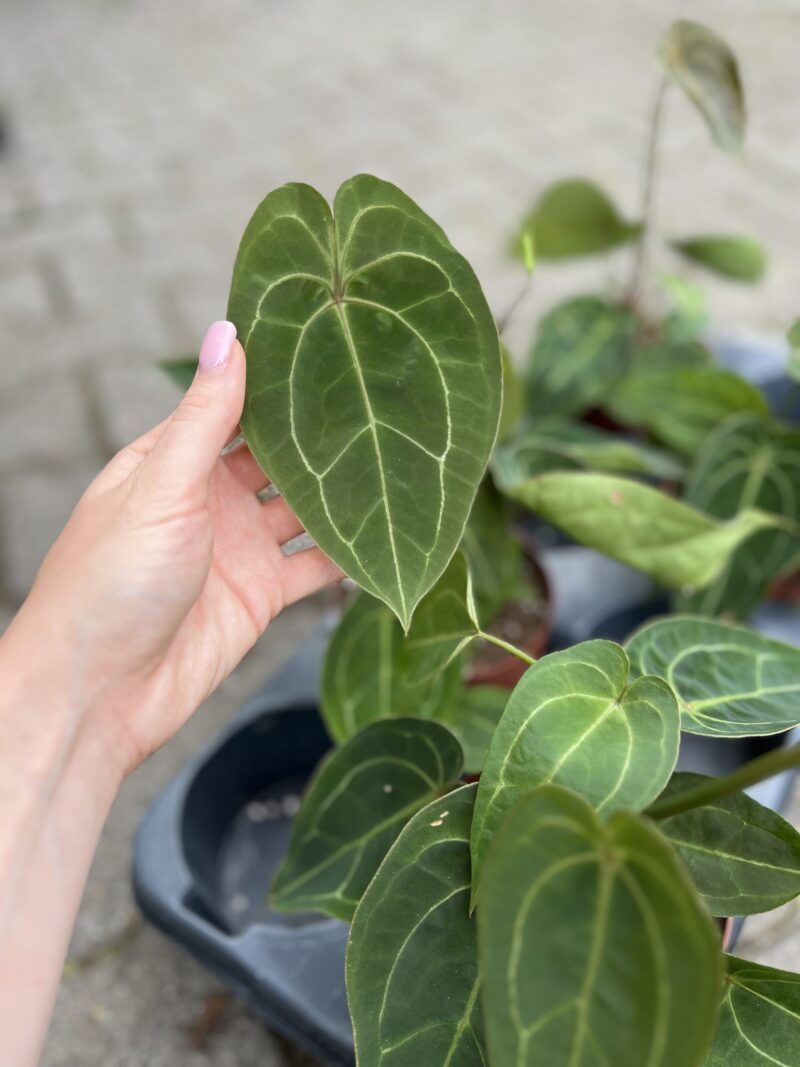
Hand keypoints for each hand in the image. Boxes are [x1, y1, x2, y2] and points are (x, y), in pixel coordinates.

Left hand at [6, 321, 341, 777]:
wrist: (102, 693)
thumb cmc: (109, 581)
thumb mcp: (161, 486)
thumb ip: (204, 416)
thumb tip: (226, 334)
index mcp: (170, 461)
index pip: (231, 405)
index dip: (274, 380)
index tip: (327, 346)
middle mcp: (207, 498)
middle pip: (273, 455)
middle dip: (317, 434)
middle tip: (377, 398)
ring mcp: (237, 547)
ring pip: (302, 507)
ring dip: (339, 490)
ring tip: (393, 456)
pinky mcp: (262, 593)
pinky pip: (315, 564)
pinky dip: (348, 551)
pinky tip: (385, 532)